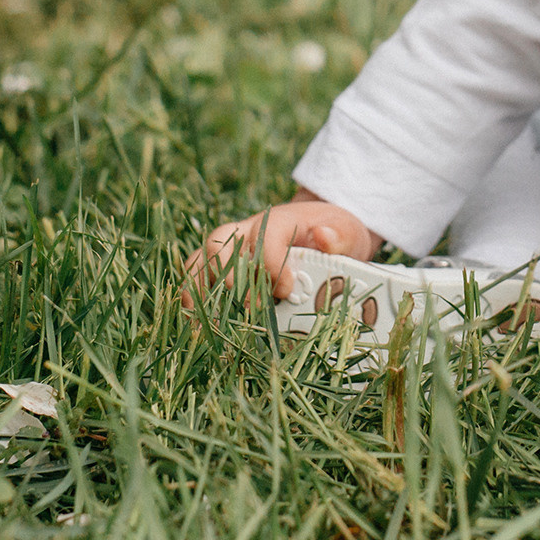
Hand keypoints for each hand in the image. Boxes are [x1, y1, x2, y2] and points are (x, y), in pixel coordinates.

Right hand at [188, 191, 378, 300]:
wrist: (321, 228)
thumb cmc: (334, 233)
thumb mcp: (348, 231)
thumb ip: (339, 236)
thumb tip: (324, 238)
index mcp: (277, 220)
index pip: (266, 237)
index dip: (273, 263)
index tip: (287, 289)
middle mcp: (246, 230)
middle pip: (223, 244)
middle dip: (232, 277)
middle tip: (249, 307)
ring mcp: (230, 244)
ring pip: (203, 256)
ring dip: (201, 286)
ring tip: (204, 318)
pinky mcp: (221, 261)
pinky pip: (196, 270)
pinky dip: (191, 291)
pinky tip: (193, 318)